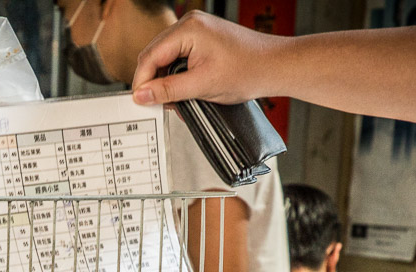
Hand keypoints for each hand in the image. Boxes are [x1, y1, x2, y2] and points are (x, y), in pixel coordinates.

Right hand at [132, 11, 281, 105]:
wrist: (274, 66)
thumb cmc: (248, 70)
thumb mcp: (201, 86)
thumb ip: (167, 90)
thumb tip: (142, 95)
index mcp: (188, 29)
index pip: (150, 57)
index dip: (142, 82)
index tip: (141, 101)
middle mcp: (190, 24)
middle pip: (155, 55)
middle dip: (154, 81)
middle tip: (158, 104)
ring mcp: (197, 30)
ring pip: (166, 58)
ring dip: (167, 80)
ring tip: (178, 99)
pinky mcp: (203, 39)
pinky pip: (180, 56)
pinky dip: (179, 75)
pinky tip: (186, 90)